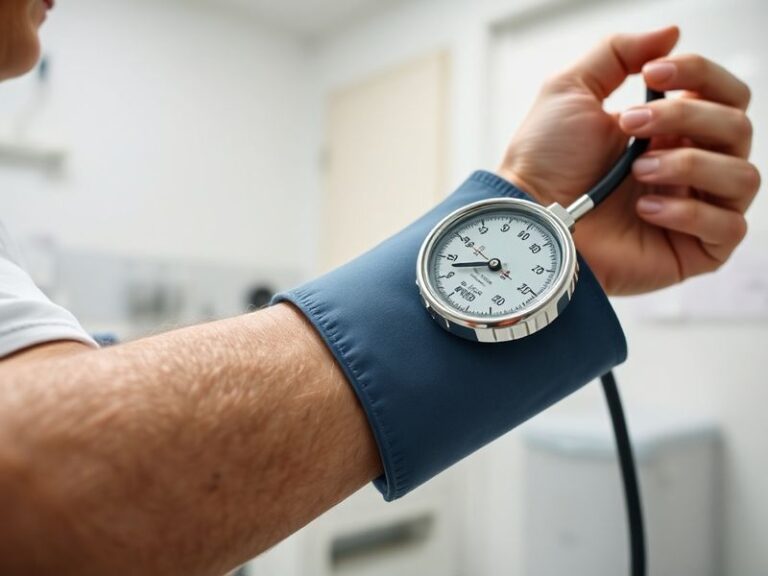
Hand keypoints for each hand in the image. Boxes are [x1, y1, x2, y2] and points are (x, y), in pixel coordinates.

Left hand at [497, 26, 760, 294]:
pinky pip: (728, 227)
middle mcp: (690, 166)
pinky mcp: (692, 251)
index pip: (725, 94)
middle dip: (685, 117)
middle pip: (737, 128)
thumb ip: (618, 53)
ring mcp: (694, 209)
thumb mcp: (571, 89)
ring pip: (743, 176)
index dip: (701, 74)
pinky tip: (646, 209)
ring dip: (689, 164)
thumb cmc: (544, 160)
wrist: (530, 215)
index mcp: (671, 130)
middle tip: (631, 125)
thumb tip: (672, 33)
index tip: (655, 73)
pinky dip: (689, 212)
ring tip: (638, 170)